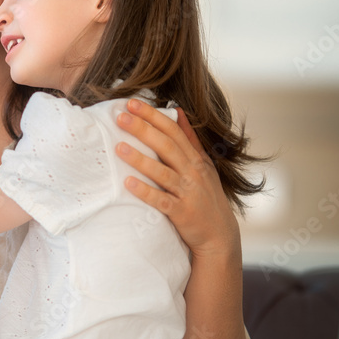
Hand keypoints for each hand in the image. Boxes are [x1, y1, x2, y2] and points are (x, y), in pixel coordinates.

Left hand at [115, 99, 239, 260]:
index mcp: (195, 159)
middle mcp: (193, 172)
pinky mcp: (182, 213)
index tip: (132, 103)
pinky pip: (161, 201)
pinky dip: (145, 192)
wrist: (219, 235)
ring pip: (162, 173)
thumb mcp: (203, 164)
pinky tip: (128, 183)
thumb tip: (178, 111)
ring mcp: (188, 193)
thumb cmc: (205, 196)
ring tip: (118, 147)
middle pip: (166, 146)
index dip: (153, 116)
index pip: (173, 131)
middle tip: (121, 117)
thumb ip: (189, 139)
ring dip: (140, 159)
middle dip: (143, 130)